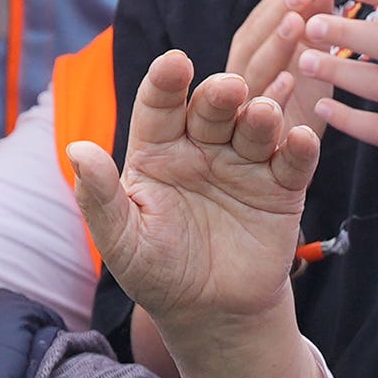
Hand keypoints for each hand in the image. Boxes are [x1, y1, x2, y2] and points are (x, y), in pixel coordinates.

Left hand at [70, 52, 318, 336]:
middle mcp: (202, 147)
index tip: (174, 63)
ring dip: (261, 116)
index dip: (166, 82)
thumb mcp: (123, 238)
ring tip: (261, 115)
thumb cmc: (157, 271)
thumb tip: (75, 150)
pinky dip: (301, 148)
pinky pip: (294, 162)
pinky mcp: (282, 188)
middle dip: (219, 94)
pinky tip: (302, 139)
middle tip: (228, 88)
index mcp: (158, 150)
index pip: (159, 105)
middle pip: (212, 108)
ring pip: (255, 127)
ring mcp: (244, 164)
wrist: (209, 313)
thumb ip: (100, 196)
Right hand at [228, 0, 333, 138]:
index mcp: (246, 62)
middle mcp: (236, 85)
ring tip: (297, 23)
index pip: (259, 25)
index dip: (282, 2)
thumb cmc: (300, 108)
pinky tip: (289, 78)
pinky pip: (258, 120)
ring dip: (274, 46)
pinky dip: (271, 97)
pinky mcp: (257, 148)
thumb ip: (313, 20)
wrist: (288, 174)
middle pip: (250, 45)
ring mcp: (240, 117)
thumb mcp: (311, 60)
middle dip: (275, 16)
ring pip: (253, 76)